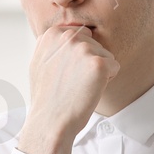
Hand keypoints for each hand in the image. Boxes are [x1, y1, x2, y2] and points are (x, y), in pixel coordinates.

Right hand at [19, 24, 118, 153]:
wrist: (50, 120)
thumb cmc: (46, 97)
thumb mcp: (39, 62)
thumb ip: (53, 44)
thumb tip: (64, 33)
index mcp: (53, 33)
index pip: (82, 35)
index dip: (79, 56)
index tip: (67, 71)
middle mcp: (68, 36)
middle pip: (95, 44)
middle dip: (89, 62)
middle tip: (74, 81)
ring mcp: (84, 49)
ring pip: (106, 56)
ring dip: (98, 72)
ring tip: (80, 86)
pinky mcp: (99, 63)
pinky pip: (115, 67)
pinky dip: (107, 80)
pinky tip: (90, 90)